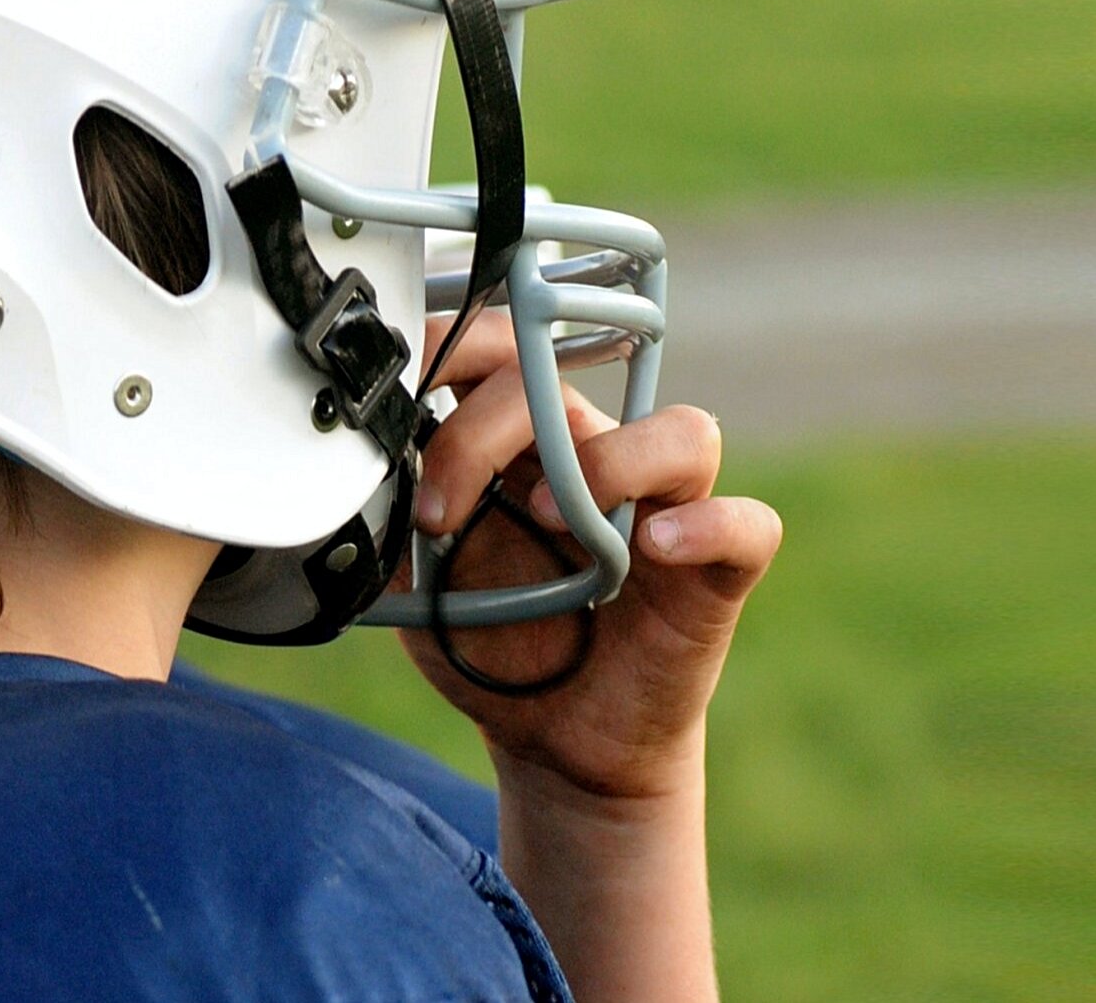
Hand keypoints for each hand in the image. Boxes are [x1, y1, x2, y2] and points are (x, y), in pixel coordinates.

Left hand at [399, 313, 782, 804]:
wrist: (557, 742)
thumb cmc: (494, 646)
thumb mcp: (416, 580)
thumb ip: (390, 517)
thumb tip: (349, 467)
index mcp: (529, 444)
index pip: (503, 351)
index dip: (449, 354)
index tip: (390, 405)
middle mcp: (604, 457)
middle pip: (567, 384)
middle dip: (485, 428)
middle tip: (438, 510)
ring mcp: (669, 509)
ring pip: (682, 433)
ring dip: (611, 463)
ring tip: (551, 522)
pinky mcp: (717, 571)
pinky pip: (746, 524)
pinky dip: (708, 526)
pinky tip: (651, 551)